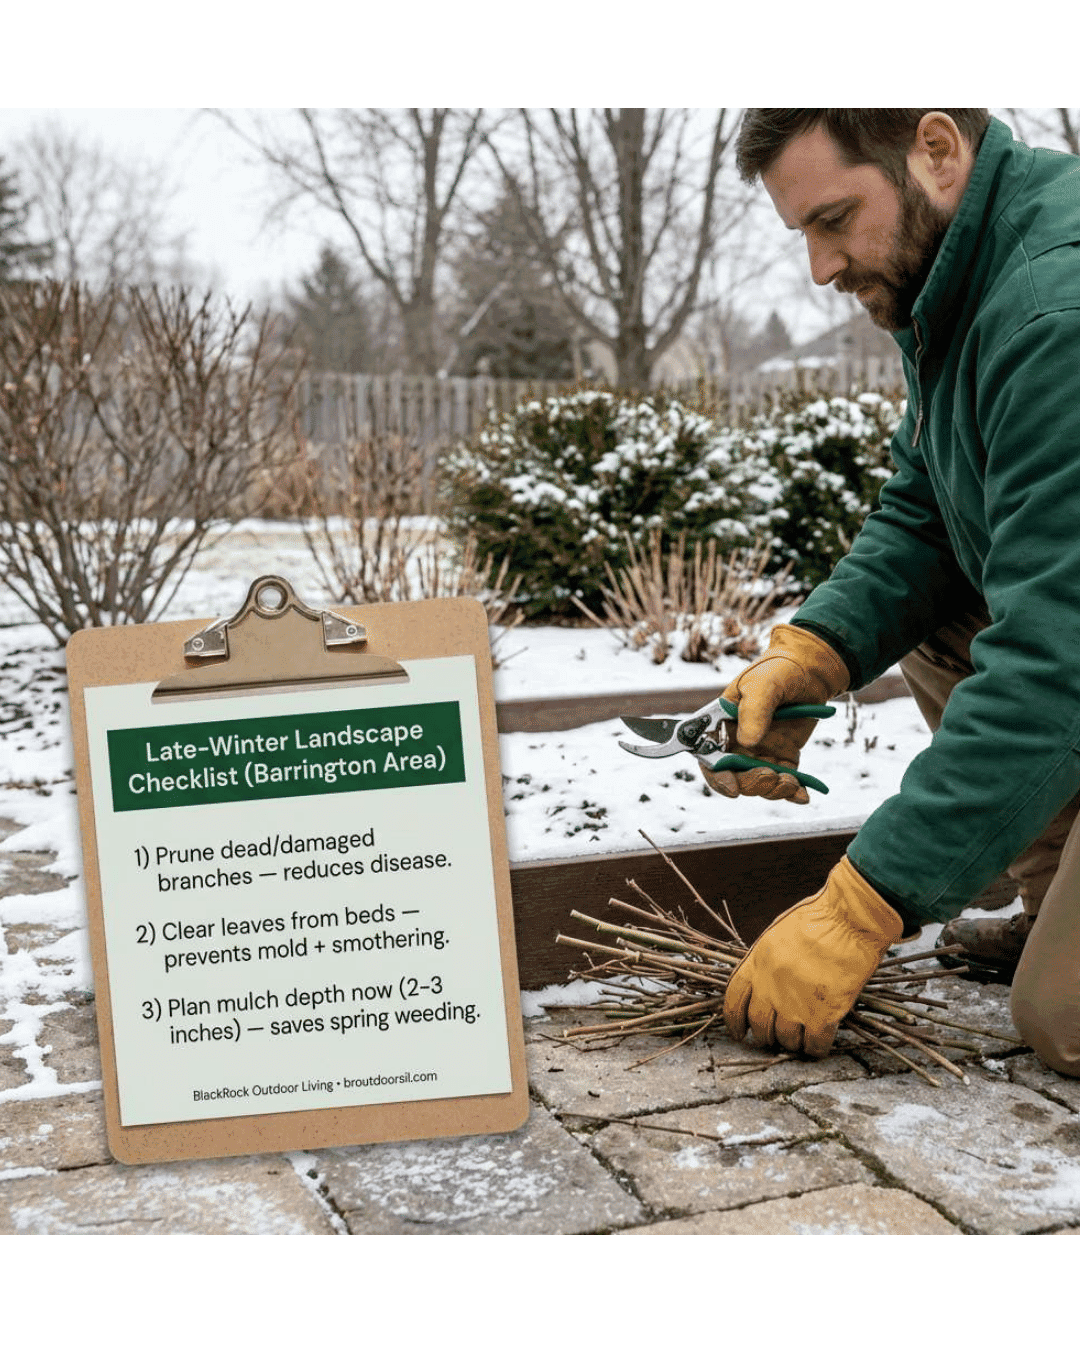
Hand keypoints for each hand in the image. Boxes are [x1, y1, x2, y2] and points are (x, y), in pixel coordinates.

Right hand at [702, 623, 848, 804]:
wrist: (811, 669)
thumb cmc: (777, 670)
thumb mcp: (763, 683)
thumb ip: (754, 710)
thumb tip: (747, 742)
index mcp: (720, 725)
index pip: (709, 757)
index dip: (717, 776)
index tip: (733, 788)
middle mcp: (737, 742)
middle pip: (735, 776)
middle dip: (751, 784)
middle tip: (770, 777)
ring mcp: (761, 752)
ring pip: (759, 783)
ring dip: (772, 790)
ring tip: (790, 782)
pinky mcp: (784, 757)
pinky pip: (784, 781)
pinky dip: (793, 792)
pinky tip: (802, 795)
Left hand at [723, 856, 902, 1056]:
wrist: (848, 922)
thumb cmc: (819, 918)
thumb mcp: (778, 934)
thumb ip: (768, 960)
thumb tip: (767, 980)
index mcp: (757, 963)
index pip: (734, 1000)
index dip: (734, 1020)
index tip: (738, 1032)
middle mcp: (770, 987)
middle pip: (759, 1025)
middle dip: (764, 1035)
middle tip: (773, 1038)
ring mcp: (795, 1004)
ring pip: (785, 1039)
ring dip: (791, 1043)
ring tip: (798, 1040)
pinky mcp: (823, 1015)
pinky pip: (814, 1045)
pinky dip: (815, 1049)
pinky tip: (818, 1046)